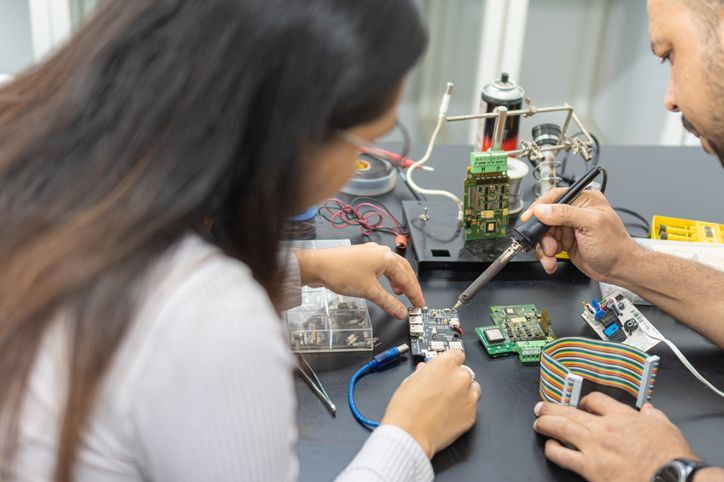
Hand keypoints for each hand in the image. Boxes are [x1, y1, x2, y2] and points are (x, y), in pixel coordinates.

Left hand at [294, 242, 423, 318]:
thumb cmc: (340, 272)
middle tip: (415, 300)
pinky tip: (383, 285)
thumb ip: (388, 303)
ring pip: (391, 268)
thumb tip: (401, 311)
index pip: (407, 278)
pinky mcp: (361, 258)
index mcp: (386, 257)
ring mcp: (370, 253)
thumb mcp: (369, 291)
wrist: (318, 266)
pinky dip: (386, 278)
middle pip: (403, 270)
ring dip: (398, 281)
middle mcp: (380, 252)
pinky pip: (380, 268)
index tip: (420, 304)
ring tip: (400, 293)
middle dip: (410, 286)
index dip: (415, 293)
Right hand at [381, 349, 480, 458]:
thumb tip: (427, 371)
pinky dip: (464, 408)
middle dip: (456, 378)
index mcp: (445, 364)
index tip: (448, 366)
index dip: (450, 361)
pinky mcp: (472, 415)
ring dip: (464, 392)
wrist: (409, 434)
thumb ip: (424, 372)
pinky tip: (449, 414)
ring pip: (473, 388)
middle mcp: (460, 377)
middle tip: (443, 389)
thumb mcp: (409, 381)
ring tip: (448, 402)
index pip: (457, 353)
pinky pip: (472, 406)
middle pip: (465, 371)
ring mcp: (469, 397)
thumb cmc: (406, 409)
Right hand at [520, 188, 639, 282]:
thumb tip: (543, 210)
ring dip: (544, 248)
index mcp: (583, 200)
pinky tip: (551, 261)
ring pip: (543, 234)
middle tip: (548, 246)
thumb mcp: (591, 224)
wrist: (619, 269)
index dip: (540, 207)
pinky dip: (546, 256)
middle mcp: (574, 213)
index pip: (555, 197)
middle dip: (542, 235)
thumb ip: (565, 214)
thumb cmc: (615, 246)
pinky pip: (547, 246)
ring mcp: (568, 228)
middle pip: (545, 218)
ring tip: (551, 257)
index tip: (529, 218)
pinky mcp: (565, 242)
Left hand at [533, 392, 697, 481]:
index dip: (584, 400)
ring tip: (538, 422)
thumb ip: (654, 416)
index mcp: (622, 416)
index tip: (580, 404)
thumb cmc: (671, 457)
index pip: (595, 399)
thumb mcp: (666, 427)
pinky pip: (563, 455)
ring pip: (562, 428)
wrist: (671, 479)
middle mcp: (604, 428)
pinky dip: (552, 449)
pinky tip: (549, 447)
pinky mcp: (589, 467)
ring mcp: (594, 447)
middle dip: (553, 408)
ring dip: (546, 423)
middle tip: (542, 407)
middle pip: (570, 411)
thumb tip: (650, 410)